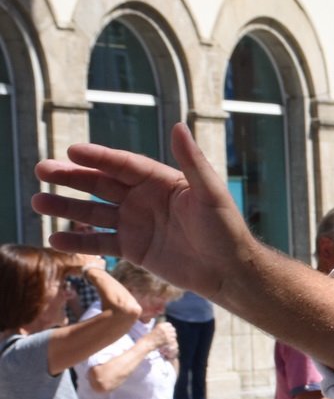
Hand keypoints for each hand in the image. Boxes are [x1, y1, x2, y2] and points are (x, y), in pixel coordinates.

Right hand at [34, 124, 259, 301]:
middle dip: (71, 178)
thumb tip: (179, 126)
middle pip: (101, 184)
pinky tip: (54, 238)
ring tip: (38, 201)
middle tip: (42, 170)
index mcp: (162, 182)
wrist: (230, 272)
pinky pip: (100, 242)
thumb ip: (193, 162)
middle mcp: (144, 200)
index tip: (72, 150)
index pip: (124, 164)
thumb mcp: (211, 194)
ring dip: (66, 207)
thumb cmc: (226, 230)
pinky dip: (78, 240)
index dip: (99, 157)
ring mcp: (137, 224)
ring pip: (94, 212)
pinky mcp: (134, 249)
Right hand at [146, 319, 177, 350]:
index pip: (170, 324)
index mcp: (160, 325)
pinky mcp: (167, 340)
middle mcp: (164, 329)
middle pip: (173, 329)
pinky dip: (172, 341)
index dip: (169, 328)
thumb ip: (163, 328)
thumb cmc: (151, 337)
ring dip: (172, 337)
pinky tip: (169, 342)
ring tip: (169, 339)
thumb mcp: (156, 329)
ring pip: (174, 334)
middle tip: (169, 336)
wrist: (148, 343)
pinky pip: (173, 339)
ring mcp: (166, 334)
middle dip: (172, 332)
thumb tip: (170, 327)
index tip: (168, 331)